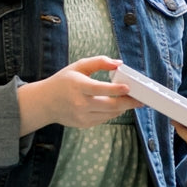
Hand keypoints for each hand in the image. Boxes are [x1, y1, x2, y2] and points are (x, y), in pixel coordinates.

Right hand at [18, 56, 138, 133]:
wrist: (45, 102)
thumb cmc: (63, 81)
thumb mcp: (78, 67)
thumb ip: (99, 62)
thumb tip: (118, 63)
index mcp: (78, 86)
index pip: (99, 89)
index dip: (116, 90)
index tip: (129, 88)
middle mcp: (80, 103)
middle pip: (110, 106)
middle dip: (128, 103)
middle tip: (141, 100)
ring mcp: (82, 116)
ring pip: (110, 114)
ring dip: (122, 108)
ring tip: (131, 101)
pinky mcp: (84, 124)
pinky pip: (104, 119)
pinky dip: (112, 113)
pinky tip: (115, 106)